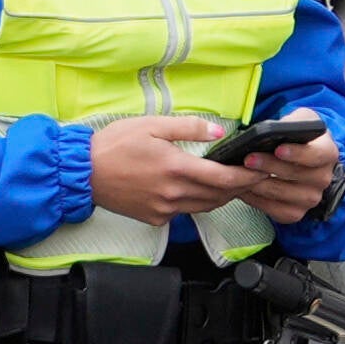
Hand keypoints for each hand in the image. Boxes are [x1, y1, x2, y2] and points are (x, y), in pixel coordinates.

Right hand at [89, 112, 252, 225]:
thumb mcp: (152, 125)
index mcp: (176, 168)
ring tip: (233, 184)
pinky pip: (184, 212)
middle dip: (240, 188)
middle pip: (219, 197)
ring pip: (205, 207)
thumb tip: (219, 131)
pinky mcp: (154, 219)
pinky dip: (197, 202)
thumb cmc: (114, 144)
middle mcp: (173, 194)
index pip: (223, 179)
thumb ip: (189, 127)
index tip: (261, 172)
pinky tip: (197, 190)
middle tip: (254, 176)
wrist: (83, 173)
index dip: (247, 177)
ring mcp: (164, 210)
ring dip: (222, 197)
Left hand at [232, 126, 344, 225]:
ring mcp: (311, 198)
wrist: (298, 157)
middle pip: (296, 175)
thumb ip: (291, 123)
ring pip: (282, 194)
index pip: (317, 155)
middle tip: (248, 159)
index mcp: (328, 153)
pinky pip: (275, 210)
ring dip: (259, 184)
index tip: (278, 149)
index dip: (298, 153)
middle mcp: (323, 178)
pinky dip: (256, 199)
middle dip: (269, 166)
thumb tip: (272, 131)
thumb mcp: (299, 120)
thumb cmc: (296, 136)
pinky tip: (243, 188)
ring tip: (240, 173)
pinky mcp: (296, 213)